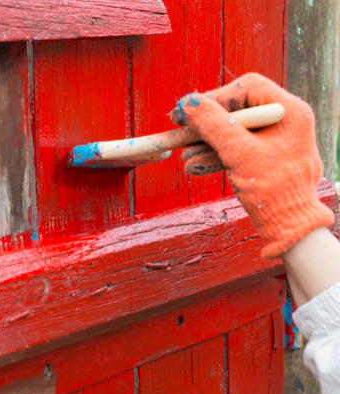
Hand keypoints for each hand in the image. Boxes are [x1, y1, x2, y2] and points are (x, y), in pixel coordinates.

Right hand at [172, 73, 333, 257]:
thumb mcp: (238, 153)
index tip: (189, 111)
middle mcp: (284, 121)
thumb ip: (213, 124)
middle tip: (182, 131)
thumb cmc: (273, 189)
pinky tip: (195, 165)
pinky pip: (237, 149)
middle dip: (207, 124)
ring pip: (234, 131)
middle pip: (237, 109)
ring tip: (185, 157)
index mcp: (289, 111)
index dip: (215, 97)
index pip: (247, 88)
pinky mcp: (266, 158)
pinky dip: (216, 155)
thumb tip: (187, 103)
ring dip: (207, 143)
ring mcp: (276, 140)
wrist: (290, 227)